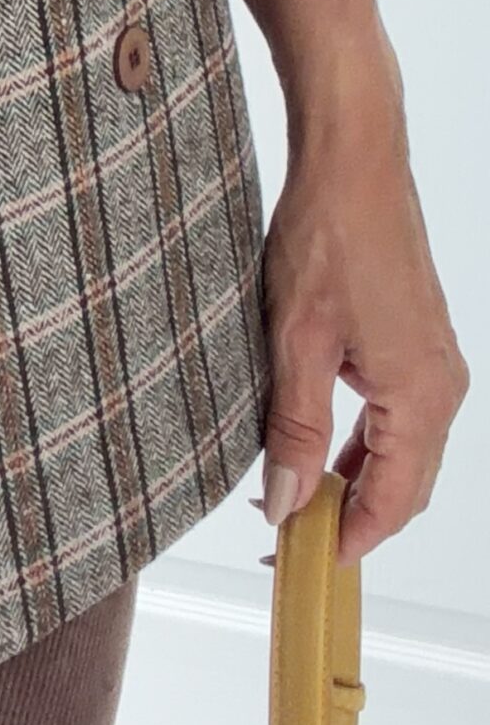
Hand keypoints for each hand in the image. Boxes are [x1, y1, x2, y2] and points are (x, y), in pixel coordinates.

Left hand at [259, 74, 469, 565]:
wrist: (353, 157)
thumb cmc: (328, 233)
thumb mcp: (296, 340)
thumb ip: (294, 427)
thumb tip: (288, 502)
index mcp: (421, 395)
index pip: (392, 502)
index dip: (347, 543)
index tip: (298, 567)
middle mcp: (441, 385)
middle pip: (402, 486)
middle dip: (348, 520)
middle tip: (284, 540)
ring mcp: (433, 362)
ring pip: (399, 452)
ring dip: (350, 481)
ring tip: (289, 497)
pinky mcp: (415, 341)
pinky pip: (395, 417)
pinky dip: (359, 443)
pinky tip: (313, 445)